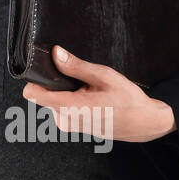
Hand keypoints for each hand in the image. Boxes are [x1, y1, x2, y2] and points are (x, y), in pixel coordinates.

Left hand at [21, 45, 176, 142]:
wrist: (144, 123)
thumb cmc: (128, 100)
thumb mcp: (105, 76)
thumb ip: (77, 66)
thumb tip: (55, 53)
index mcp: (73, 108)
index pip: (34, 95)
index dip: (35, 79)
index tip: (44, 68)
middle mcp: (66, 120)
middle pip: (42, 94)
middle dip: (55, 83)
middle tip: (78, 79)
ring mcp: (68, 125)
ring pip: (51, 99)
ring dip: (64, 91)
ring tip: (86, 89)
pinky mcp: (71, 126)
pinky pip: (59, 106)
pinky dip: (68, 99)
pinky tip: (87, 97)